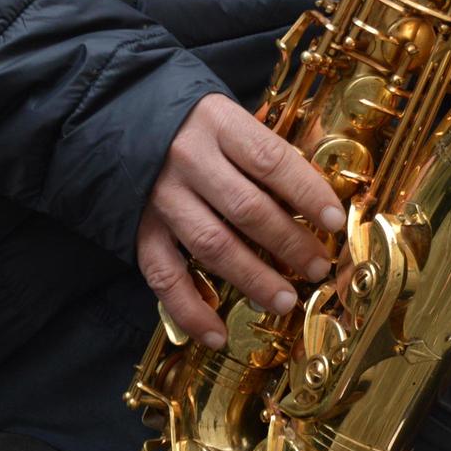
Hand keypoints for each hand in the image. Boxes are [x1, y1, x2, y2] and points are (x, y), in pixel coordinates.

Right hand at [137, 94, 344, 348]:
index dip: (307, 194)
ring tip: (285, 300)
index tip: (334, 222)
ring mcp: (161, 196)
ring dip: (252, 278)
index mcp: (219, 124)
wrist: (116, 116)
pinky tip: (216, 334)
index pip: (271, 161)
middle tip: (317, 268)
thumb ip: (272, 147)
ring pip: (212, 245)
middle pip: (247, 209)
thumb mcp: (232, 116)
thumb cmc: (194, 123)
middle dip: (289, 243)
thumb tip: (329, 181)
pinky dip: (189, 309)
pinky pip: (164, 275)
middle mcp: (188, 159)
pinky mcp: (140, 228)